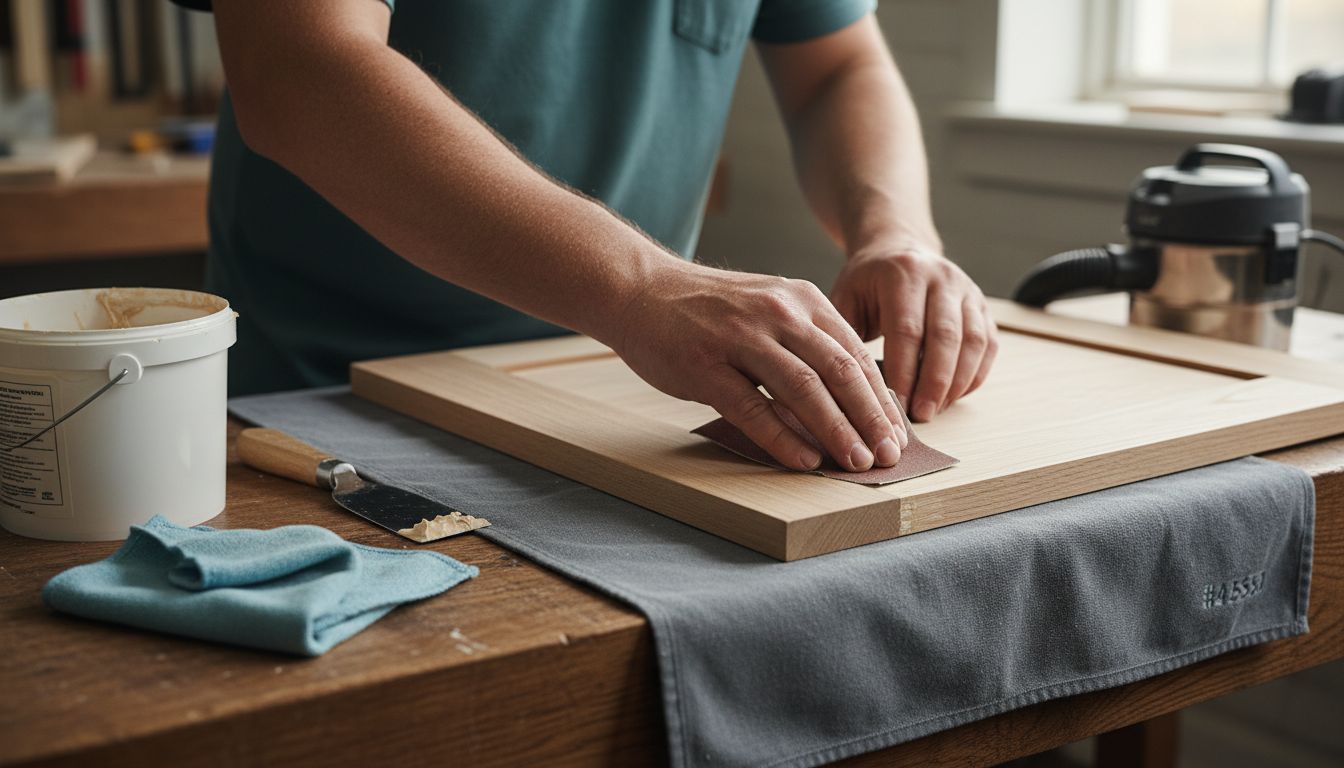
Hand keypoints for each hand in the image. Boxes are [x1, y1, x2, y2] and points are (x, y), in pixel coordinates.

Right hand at [612, 261, 907, 471]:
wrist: (641, 289)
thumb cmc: (708, 311)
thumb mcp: (768, 309)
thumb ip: (806, 345)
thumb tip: (849, 403)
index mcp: (800, 300)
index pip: (854, 355)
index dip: (881, 399)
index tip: (897, 435)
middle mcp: (777, 314)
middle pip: (839, 371)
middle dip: (870, 418)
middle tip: (888, 455)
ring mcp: (740, 338)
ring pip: (803, 389)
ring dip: (836, 430)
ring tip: (855, 461)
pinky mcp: (705, 365)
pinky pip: (752, 408)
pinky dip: (782, 438)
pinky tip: (803, 460)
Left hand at [830, 248, 997, 421]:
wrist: (897, 251)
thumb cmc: (866, 284)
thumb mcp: (845, 298)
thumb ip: (847, 336)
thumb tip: (853, 386)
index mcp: (903, 273)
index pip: (907, 329)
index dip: (904, 372)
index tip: (895, 406)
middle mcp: (941, 277)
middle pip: (946, 337)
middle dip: (934, 383)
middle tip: (921, 415)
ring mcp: (967, 290)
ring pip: (973, 342)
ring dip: (957, 382)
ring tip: (937, 410)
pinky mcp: (982, 306)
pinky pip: (988, 345)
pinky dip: (974, 375)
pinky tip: (954, 397)